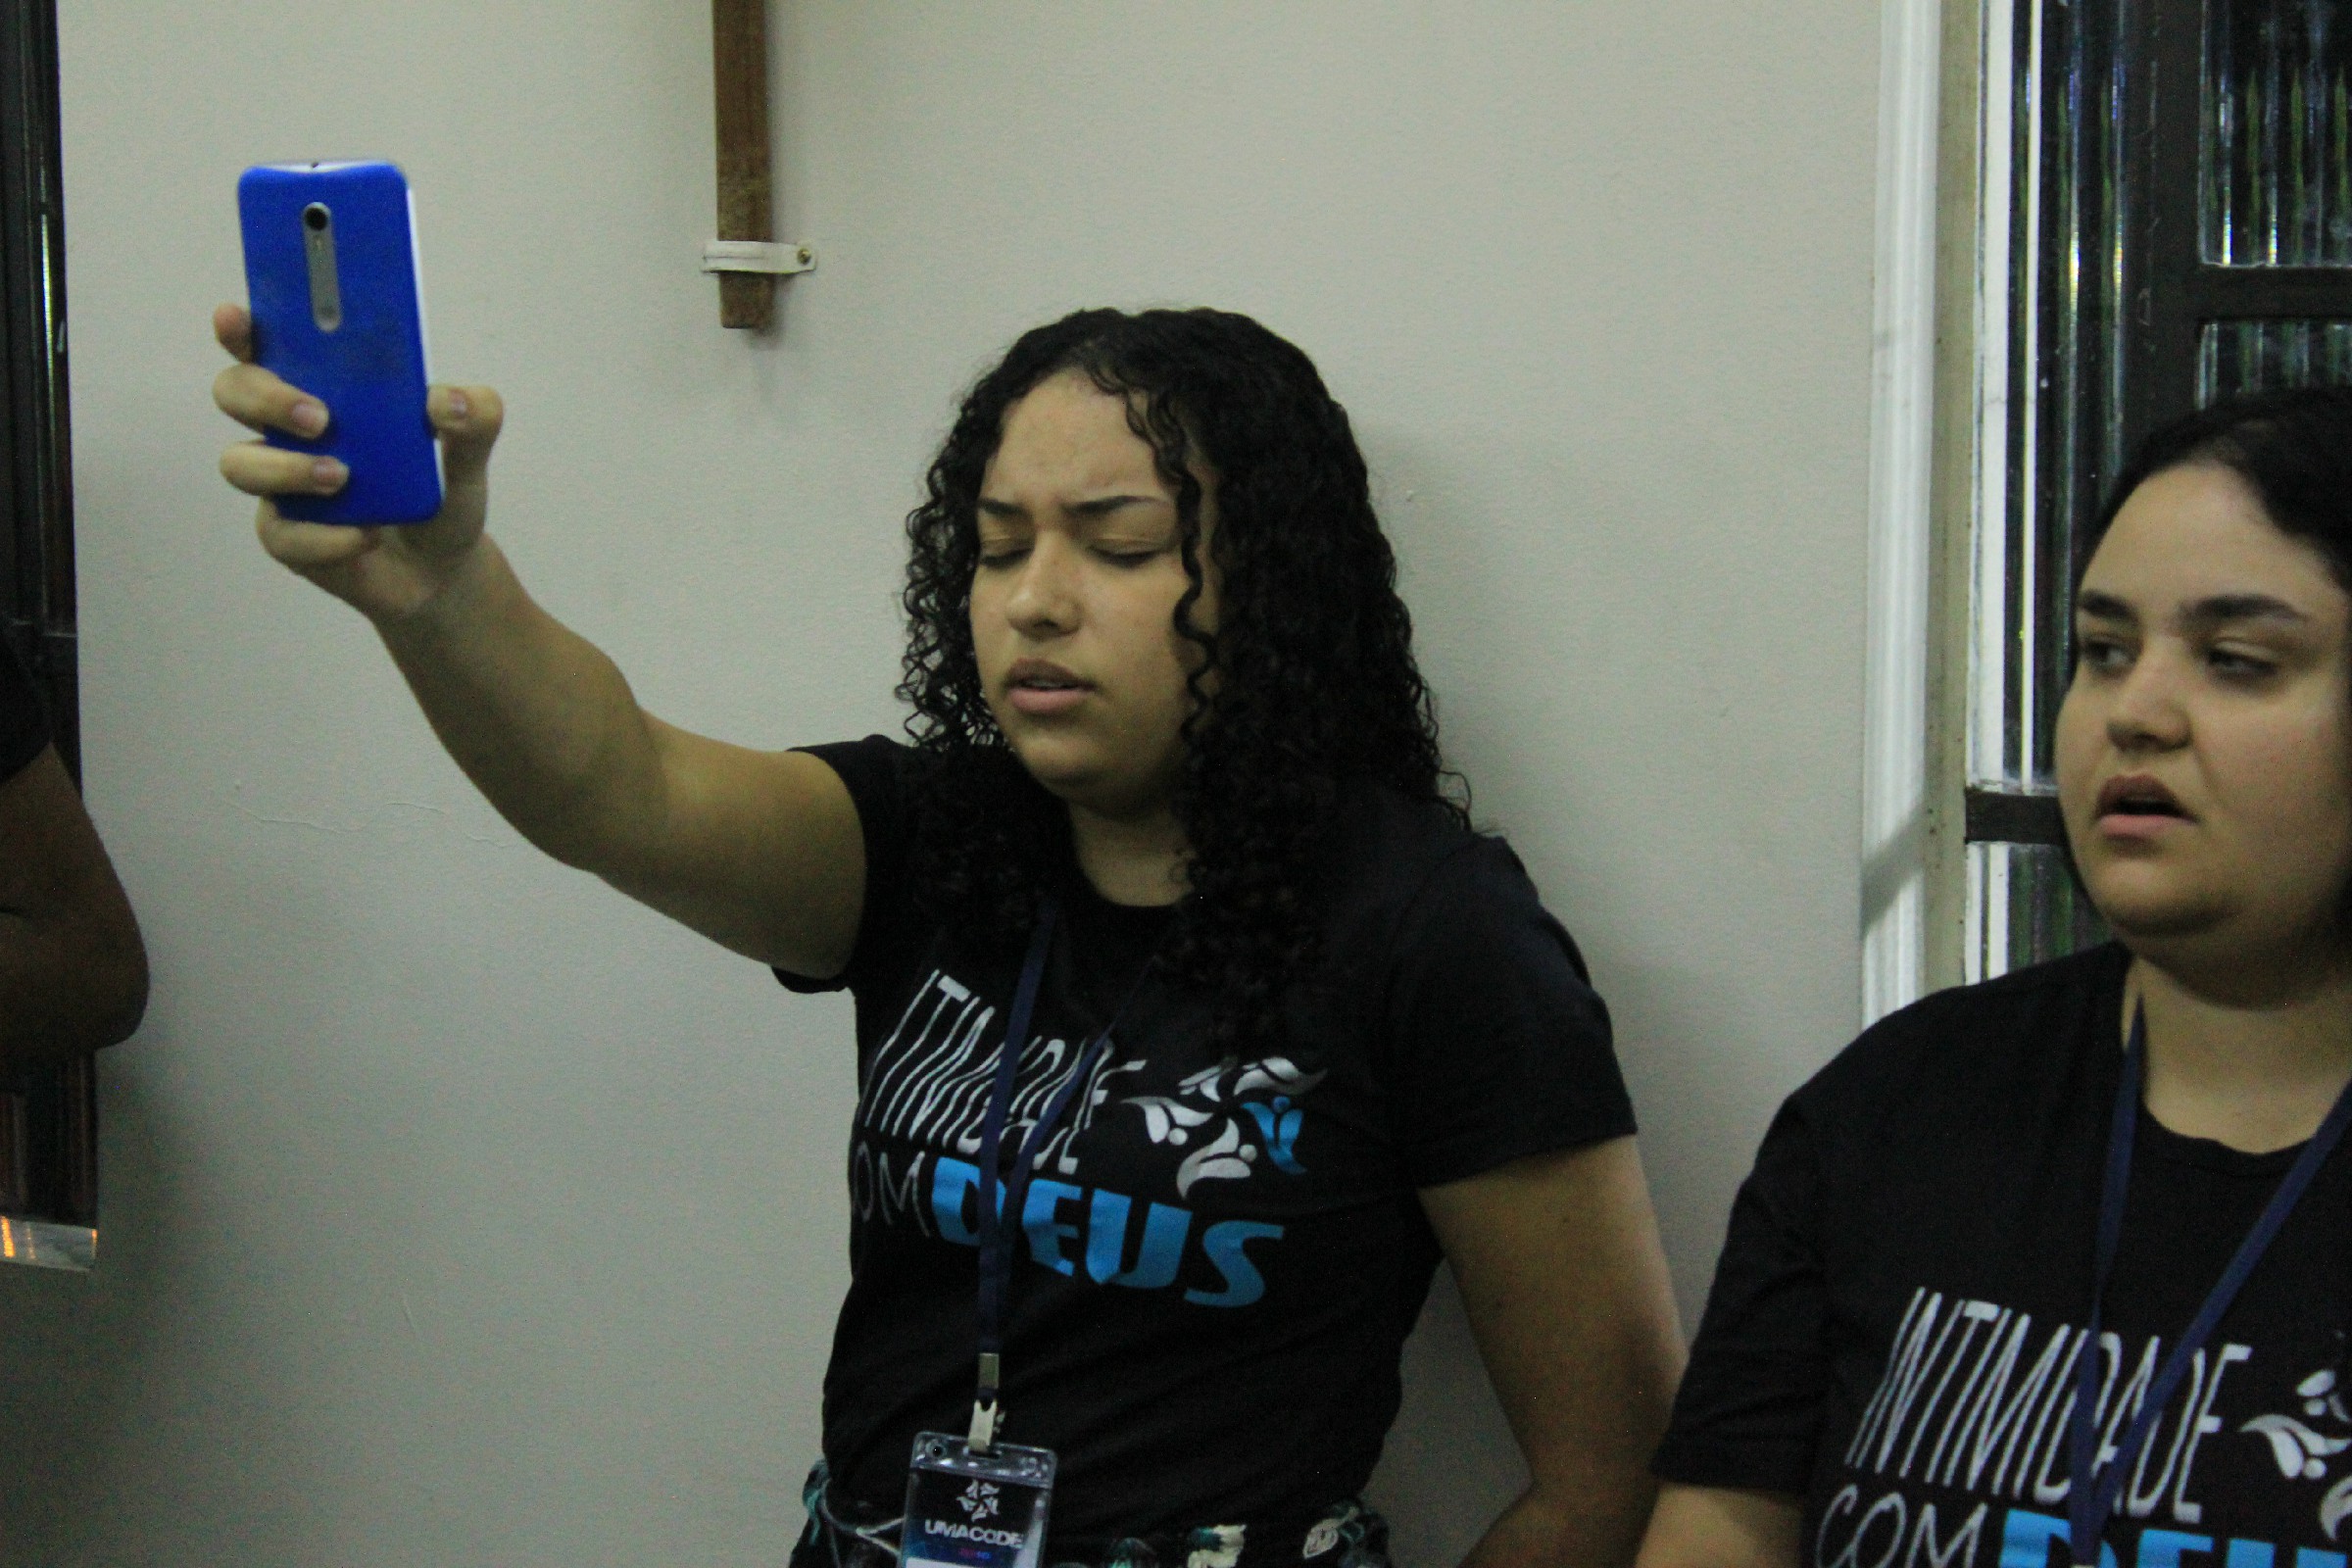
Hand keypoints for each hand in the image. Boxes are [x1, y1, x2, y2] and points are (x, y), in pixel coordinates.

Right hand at [211, 302, 504, 623]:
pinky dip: (324, 535)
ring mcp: (278, 482)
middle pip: (236, 392)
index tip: (236, 317)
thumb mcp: (468, 455)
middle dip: (266, 397)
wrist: (440, 569)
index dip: (242, 328)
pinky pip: (282, 532)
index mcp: (324, 388)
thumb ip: (473, 419)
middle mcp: (288, 429)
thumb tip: (449, 402)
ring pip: (240, 464)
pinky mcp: (284, 534)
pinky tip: (362, 536)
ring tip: (343, 478)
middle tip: (320, 417)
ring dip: (288, 468)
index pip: (267, 344)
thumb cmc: (437, 495)